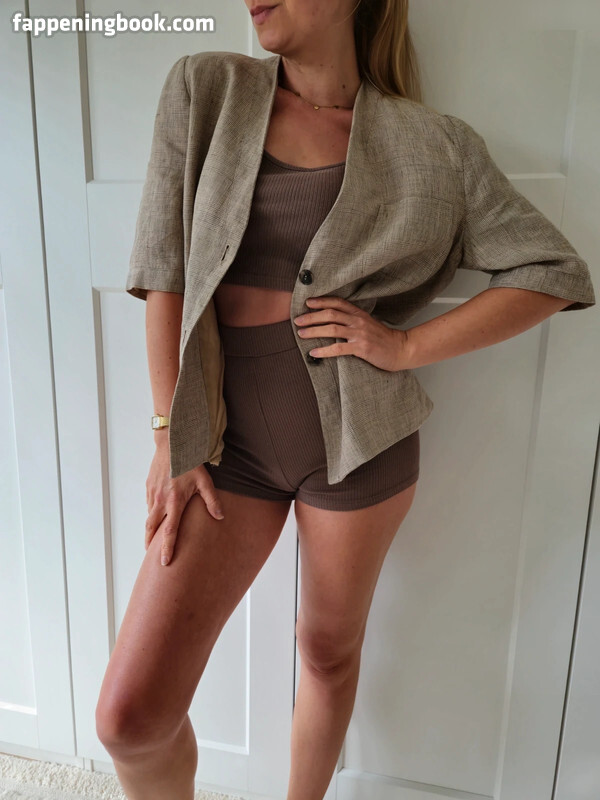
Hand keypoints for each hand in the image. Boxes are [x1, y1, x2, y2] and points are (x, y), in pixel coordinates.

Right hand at [144, 444, 224, 565]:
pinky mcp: (148, 487)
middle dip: (151, 544)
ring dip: (150, 530)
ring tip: (153, 540)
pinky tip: (157, 518)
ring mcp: (152, 494)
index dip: (167, 547)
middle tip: (152, 557)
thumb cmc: (189, 461)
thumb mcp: (204, 480)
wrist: (171, 443)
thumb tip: (220, 517)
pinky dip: (152, 515)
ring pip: (149, 517)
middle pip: (152, 528)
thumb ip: (212, 500)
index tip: (165, 561)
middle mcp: (160, 500)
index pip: (170, 531)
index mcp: (175, 501)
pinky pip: (149, 506)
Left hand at [293, 295, 412, 371]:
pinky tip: (313, 353)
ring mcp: (359, 334)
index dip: (321, 301)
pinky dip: (324, 351)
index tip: (308, 303)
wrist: (401, 349)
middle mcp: (358, 321)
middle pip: (330, 314)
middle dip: (311, 316)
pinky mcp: (361, 348)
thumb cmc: (383, 339)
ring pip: (331, 329)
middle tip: (297, 320)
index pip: (337, 302)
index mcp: (359, 314)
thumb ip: (353, 320)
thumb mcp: (368, 324)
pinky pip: (338, 348)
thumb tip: (334, 322)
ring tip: (301, 334)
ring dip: (313, 331)